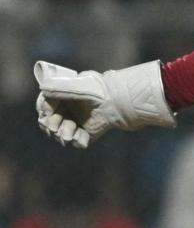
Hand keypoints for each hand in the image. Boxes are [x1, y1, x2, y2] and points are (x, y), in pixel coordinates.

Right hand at [35, 61, 175, 147]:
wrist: (118, 101)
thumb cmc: (97, 89)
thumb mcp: (75, 85)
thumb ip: (56, 87)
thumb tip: (42, 89)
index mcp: (61, 97)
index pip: (44, 106)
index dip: (43, 112)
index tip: (46, 114)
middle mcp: (67, 110)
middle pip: (49, 123)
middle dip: (51, 126)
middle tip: (54, 126)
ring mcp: (77, 122)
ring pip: (61, 134)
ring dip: (63, 134)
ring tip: (70, 133)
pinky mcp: (88, 133)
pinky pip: (78, 142)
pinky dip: (78, 141)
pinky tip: (80, 139)